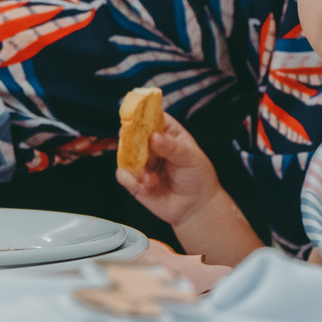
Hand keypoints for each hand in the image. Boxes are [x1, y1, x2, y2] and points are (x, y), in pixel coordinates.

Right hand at [115, 113, 222, 228]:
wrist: (195, 207)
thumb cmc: (198, 177)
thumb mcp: (190, 158)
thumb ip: (172, 147)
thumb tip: (154, 136)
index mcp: (167, 132)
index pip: (151, 116)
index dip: (142, 114)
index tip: (135, 117)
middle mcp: (150, 144)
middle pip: (132, 133)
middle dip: (132, 142)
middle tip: (138, 150)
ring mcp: (141, 161)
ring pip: (125, 155)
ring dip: (135, 166)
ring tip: (151, 178)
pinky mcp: (134, 179)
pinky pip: (123, 175)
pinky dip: (132, 181)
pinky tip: (148, 186)